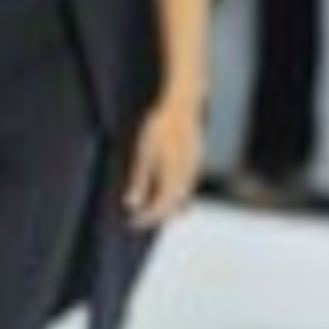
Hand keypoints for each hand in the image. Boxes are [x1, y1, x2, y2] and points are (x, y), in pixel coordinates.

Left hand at [125, 94, 203, 227]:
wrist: (183, 105)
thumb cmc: (159, 126)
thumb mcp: (144, 153)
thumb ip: (140, 179)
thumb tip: (131, 204)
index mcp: (173, 174)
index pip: (161, 206)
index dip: (147, 218)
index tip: (133, 223)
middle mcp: (188, 175)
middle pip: (174, 205)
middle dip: (156, 216)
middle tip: (139, 221)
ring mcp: (195, 168)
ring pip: (184, 197)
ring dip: (168, 208)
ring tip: (151, 213)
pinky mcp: (196, 161)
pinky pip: (188, 185)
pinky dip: (178, 196)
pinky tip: (168, 195)